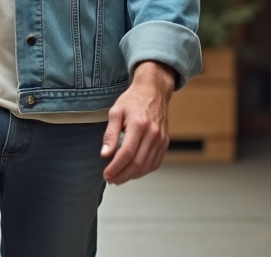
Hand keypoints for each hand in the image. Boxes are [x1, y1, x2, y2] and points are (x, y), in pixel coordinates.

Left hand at [101, 61, 174, 184]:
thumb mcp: (115, 112)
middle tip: (111, 179)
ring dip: (132, 176)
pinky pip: (155, 163)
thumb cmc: (133, 100)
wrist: (153, 92)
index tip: (106, 174)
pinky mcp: (165, 142)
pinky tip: (133, 172)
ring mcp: (161, 139)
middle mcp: (153, 134)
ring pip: (147, 166)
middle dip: (122, 175)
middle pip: (138, 163)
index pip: (127, 153)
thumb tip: (105, 154)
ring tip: (119, 177)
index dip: (115, 167)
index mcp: (139, 125)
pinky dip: (144, 171)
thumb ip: (110, 134)